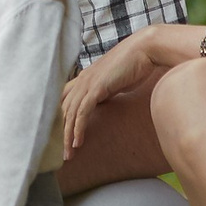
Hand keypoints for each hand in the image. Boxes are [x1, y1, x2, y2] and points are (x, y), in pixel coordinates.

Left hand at [61, 25, 180, 152]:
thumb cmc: (134, 65)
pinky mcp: (96, 87)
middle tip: (61, 155)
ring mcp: (87, 83)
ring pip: (70, 114)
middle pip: (62, 111)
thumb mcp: (114, 82)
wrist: (145, 50)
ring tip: (68, 156)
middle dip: (60, 134)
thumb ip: (105, 92)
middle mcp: (81, 80)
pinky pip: (82, 112)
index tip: (61, 140)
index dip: (60, 121)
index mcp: (84, 78)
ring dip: (67, 137)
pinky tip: (77, 143)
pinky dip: (78, 128)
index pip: (64, 102)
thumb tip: (102, 104)